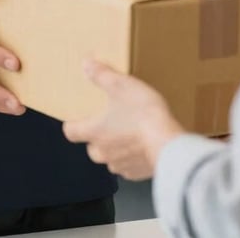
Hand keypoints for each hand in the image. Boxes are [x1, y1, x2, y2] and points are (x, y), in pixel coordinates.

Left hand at [63, 60, 182, 179]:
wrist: (168, 144)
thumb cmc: (143, 115)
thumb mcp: (121, 85)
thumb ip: (101, 75)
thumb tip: (86, 65)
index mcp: (95, 131)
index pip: (71, 132)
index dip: (72, 124)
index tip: (78, 118)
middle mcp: (103, 152)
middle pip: (91, 146)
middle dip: (98, 136)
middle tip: (111, 121)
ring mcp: (120, 165)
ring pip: (110, 157)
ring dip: (116, 147)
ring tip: (131, 132)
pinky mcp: (137, 173)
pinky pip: (128, 166)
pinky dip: (132, 157)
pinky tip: (143, 144)